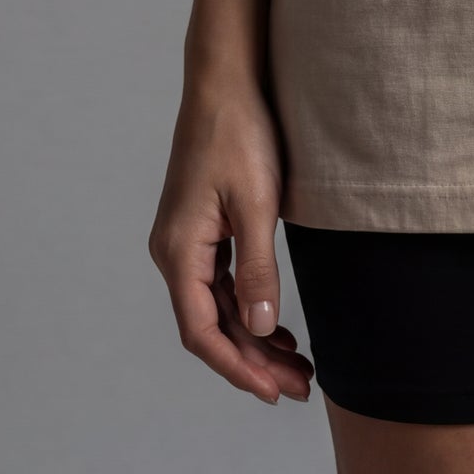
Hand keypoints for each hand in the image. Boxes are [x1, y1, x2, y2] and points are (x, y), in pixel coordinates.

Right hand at [148, 69, 313, 404]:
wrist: (226, 81)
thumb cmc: (240, 134)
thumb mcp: (256, 204)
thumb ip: (257, 269)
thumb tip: (258, 329)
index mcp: (179, 251)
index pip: (202, 331)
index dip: (237, 367)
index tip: (272, 393)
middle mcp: (173, 252)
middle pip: (210, 326)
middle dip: (252, 361)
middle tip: (300, 387)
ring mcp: (186, 240)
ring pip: (217, 307)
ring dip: (252, 337)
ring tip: (296, 365)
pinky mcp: (201, 228)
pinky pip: (220, 283)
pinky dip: (247, 307)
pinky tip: (275, 324)